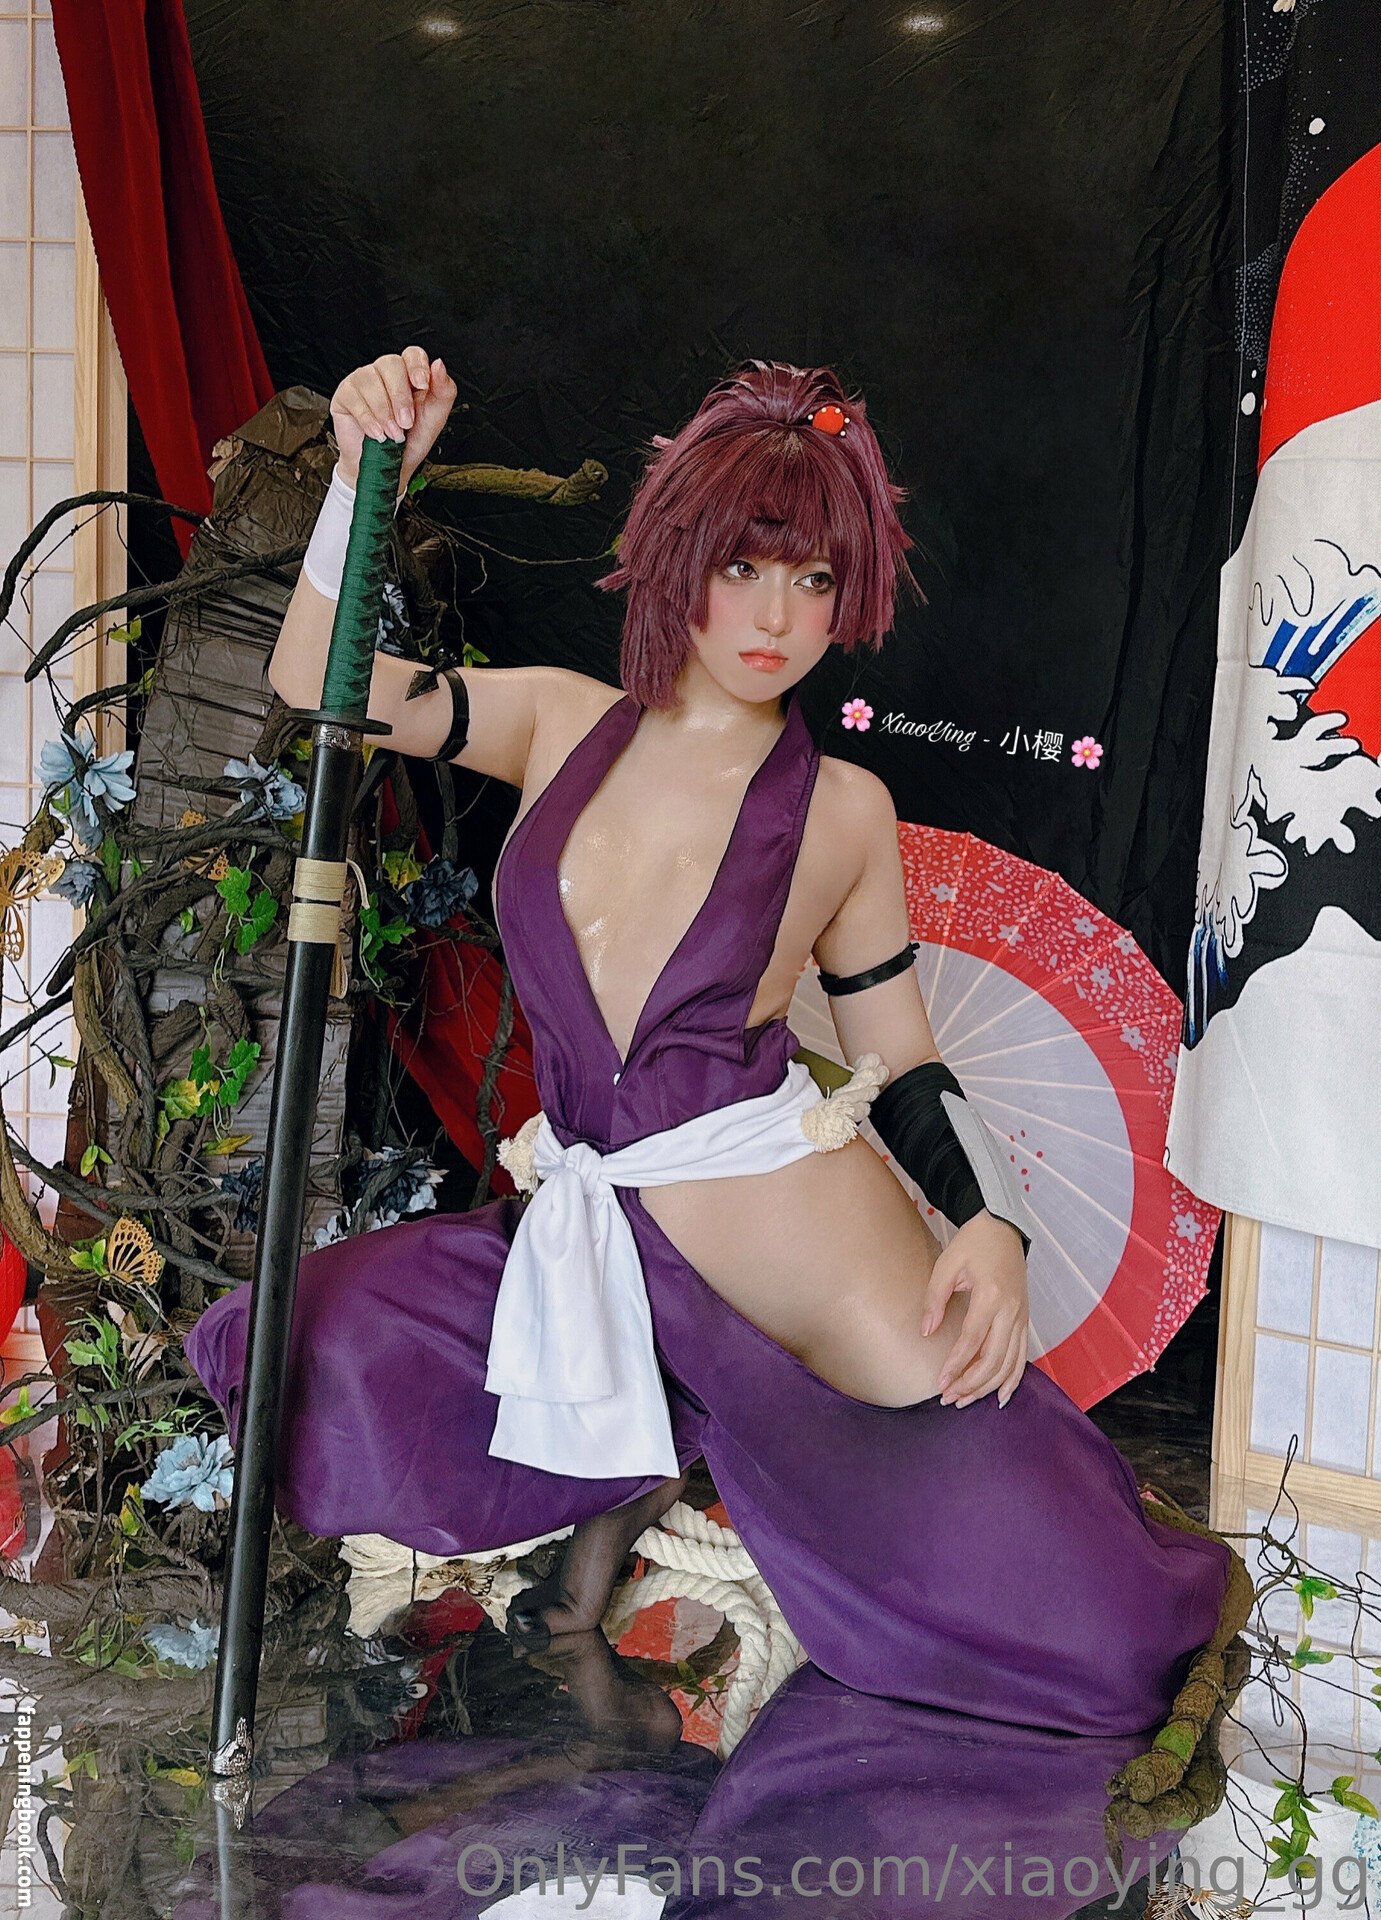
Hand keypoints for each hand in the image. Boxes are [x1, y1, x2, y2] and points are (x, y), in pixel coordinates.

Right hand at [330, 347, 457, 489]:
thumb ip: (443, 392)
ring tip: (391, 434)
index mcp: (409, 375)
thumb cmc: (409, 442)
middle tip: (406, 423)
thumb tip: (439, 365)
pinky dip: (367, 418)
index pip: (412, 354)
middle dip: (400, 397)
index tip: (422, 384)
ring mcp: (363, 381)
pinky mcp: (345, 394)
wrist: (385, 469)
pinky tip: (375, 433)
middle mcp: (384, 373)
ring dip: (384, 412)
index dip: (417, 365)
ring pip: (371, 380)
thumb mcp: (434, 420)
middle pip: (391, 364)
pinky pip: (354, 397)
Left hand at [920, 1212, 1028, 1408]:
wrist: (1004, 1228)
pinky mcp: (1024, 1320)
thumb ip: (935, 1299)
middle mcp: (1011, 1310)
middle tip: (948, 1397)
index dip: (956, 1365)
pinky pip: (1022, 1356)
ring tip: (964, 1399)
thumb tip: (926, 1331)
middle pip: (994, 1359)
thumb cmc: (974, 1243)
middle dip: (970, 1383)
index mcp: (992, 1295)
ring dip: (987, 1386)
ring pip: (1009, 1363)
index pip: (973, 1340)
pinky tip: (999, 1396)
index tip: (940, 1382)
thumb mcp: (947, 1264)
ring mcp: (1021, 1317)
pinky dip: (1013, 1379)